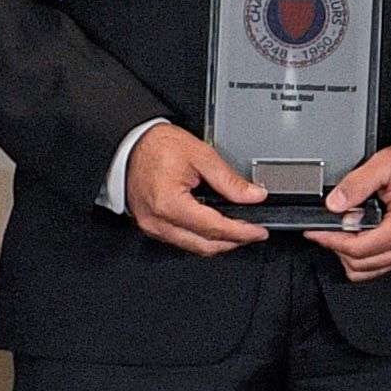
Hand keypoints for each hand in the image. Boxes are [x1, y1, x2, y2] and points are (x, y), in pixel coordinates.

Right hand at [123, 121, 273, 253]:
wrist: (131, 143)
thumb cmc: (157, 146)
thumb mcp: (201, 155)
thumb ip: (230, 180)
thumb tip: (254, 195)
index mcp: (169, 203)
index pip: (214, 228)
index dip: (242, 232)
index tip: (259, 232)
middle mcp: (157, 221)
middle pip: (204, 245)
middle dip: (233, 242)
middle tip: (253, 233)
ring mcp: (151, 226)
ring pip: (192, 247)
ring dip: (217, 242)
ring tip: (238, 230)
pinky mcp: (150, 226)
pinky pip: (180, 240)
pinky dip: (200, 238)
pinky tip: (214, 227)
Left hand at [312, 142, 390, 280]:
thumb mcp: (385, 164)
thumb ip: (356, 183)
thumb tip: (334, 204)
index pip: (358, 249)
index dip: (330, 240)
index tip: (315, 231)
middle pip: (360, 265)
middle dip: (336, 248)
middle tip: (323, 230)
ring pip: (367, 271)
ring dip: (347, 256)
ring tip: (338, 234)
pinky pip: (377, 266)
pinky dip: (360, 257)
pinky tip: (354, 238)